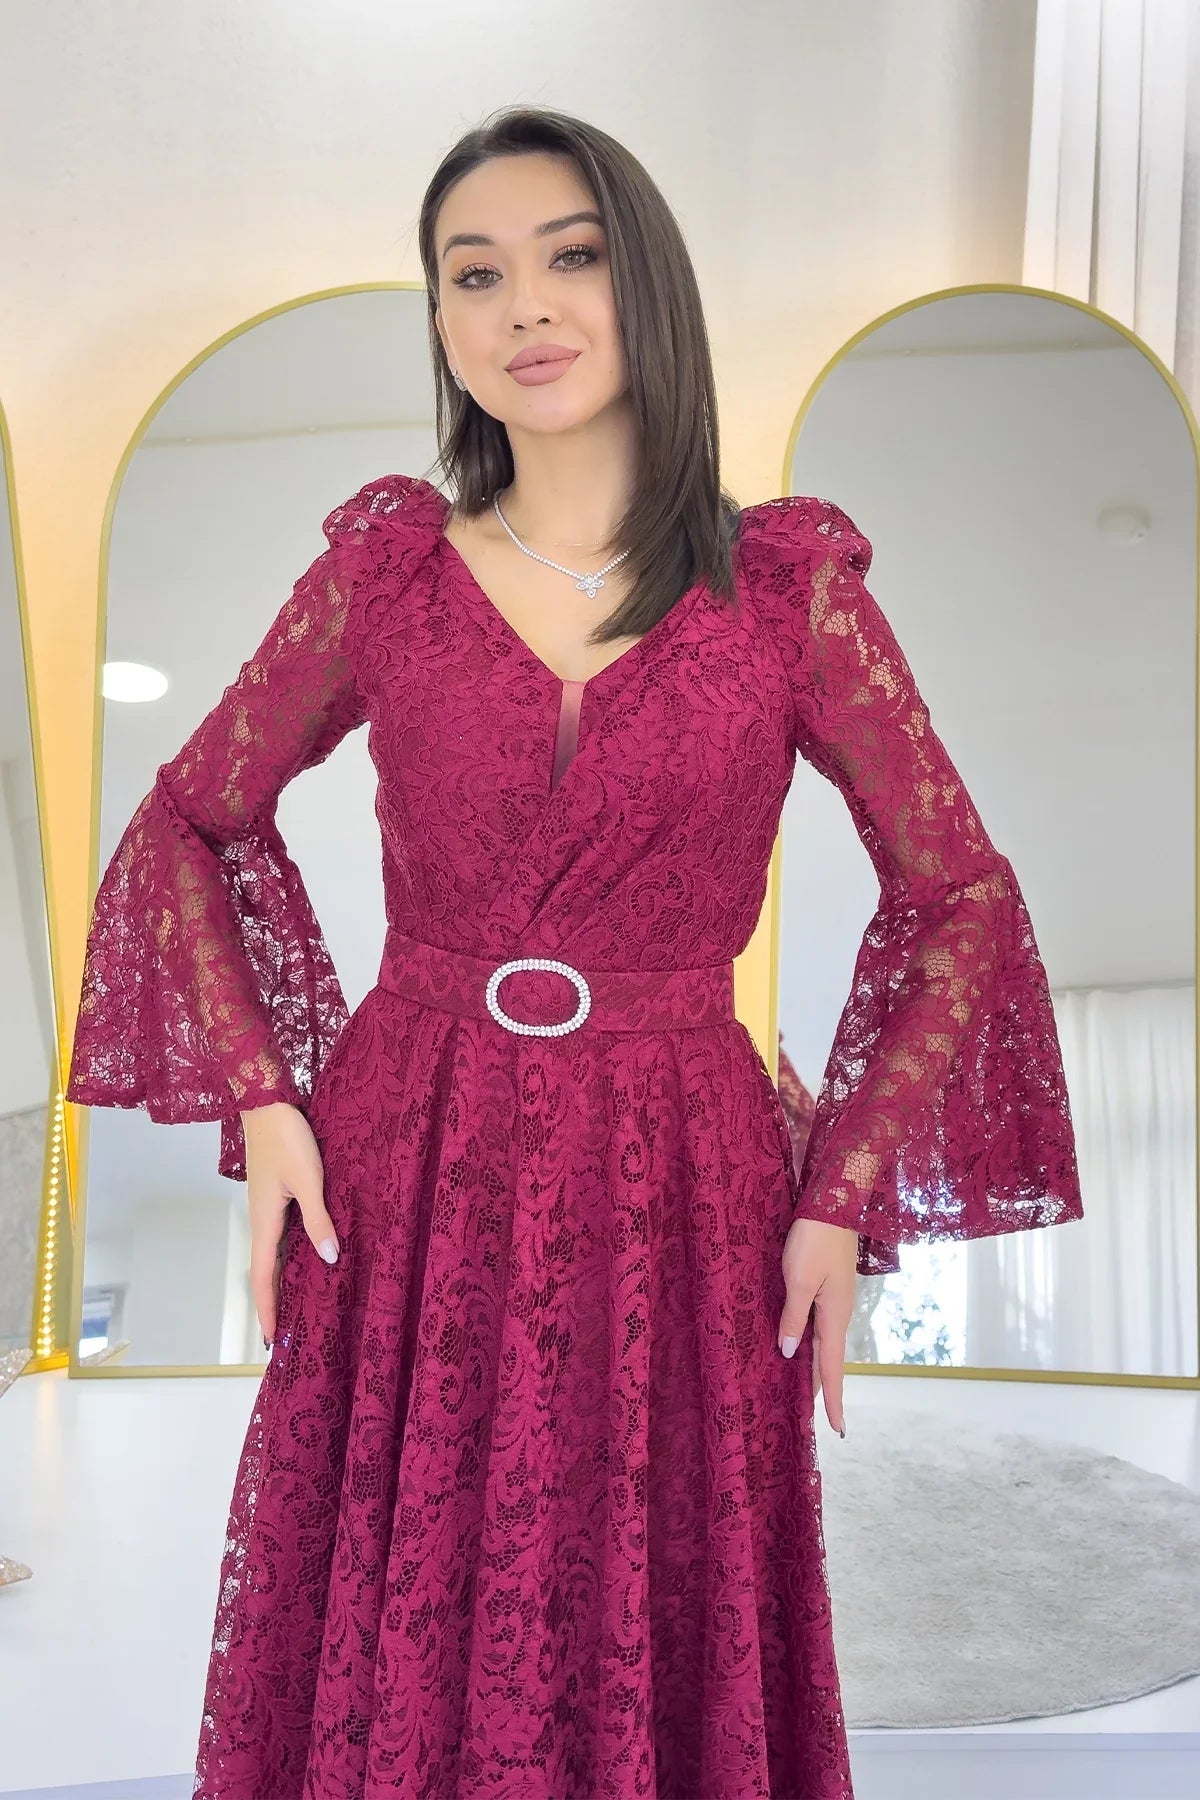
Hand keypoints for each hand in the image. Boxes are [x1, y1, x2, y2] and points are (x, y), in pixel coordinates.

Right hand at [240, 1101, 338, 1345]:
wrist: (266, 1103)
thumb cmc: (287, 1139)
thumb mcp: (308, 1179)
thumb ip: (318, 1218)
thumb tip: (328, 1259)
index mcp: (265, 1221)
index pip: (263, 1277)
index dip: (268, 1309)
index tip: (272, 1341)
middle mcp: (261, 1220)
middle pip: (265, 1271)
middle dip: (272, 1303)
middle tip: (284, 1335)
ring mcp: (267, 1208)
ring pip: (273, 1254)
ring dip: (280, 1281)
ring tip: (294, 1306)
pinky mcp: (275, 1196)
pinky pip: (280, 1236)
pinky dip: (287, 1257)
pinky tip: (303, 1260)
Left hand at [778, 1216, 856, 1434]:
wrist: (833, 1204)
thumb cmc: (814, 1240)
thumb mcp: (799, 1280)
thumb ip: (793, 1317)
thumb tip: (788, 1353)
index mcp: (834, 1316)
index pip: (833, 1368)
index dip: (834, 1399)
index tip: (838, 1430)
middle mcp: (838, 1313)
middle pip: (830, 1359)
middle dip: (825, 1389)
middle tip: (820, 1419)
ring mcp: (835, 1300)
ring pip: (824, 1343)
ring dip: (817, 1367)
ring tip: (807, 1391)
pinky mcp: (829, 1287)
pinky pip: (820, 1325)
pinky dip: (813, 1344)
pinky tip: (802, 1346)